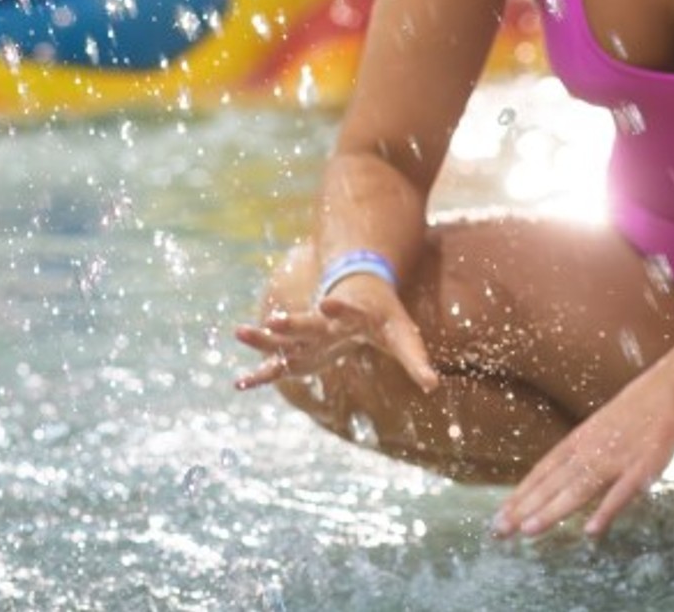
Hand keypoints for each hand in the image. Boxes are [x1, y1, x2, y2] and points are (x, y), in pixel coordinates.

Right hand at [232, 273, 439, 393]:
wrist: (359, 287)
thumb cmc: (384, 315)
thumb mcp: (403, 335)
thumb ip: (415, 360)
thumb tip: (434, 386)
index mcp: (351, 313)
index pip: (345, 309)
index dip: (338, 307)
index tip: (327, 303)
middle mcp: (324, 321)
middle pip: (306, 321)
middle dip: (290, 323)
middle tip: (273, 320)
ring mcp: (308, 333)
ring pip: (283, 337)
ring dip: (263, 338)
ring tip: (239, 333)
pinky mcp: (300, 348)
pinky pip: (277, 361)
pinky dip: (261, 373)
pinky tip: (240, 384)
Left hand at [490, 376, 673, 539]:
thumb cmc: (642, 409)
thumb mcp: (605, 426)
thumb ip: (585, 451)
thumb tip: (563, 475)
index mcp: (582, 438)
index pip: (544, 470)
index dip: (522, 494)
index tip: (500, 516)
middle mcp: (593, 447)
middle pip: (554, 481)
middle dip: (525, 507)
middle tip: (499, 530)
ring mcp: (618, 455)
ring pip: (580, 487)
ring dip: (553, 509)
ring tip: (528, 530)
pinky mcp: (646, 463)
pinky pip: (624, 490)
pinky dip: (608, 509)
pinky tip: (592, 531)